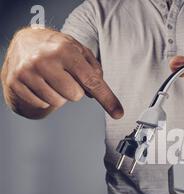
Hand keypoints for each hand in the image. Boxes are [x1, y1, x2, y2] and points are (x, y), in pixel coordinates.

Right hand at [1, 28, 123, 118]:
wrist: (24, 42)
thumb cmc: (56, 48)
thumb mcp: (79, 51)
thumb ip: (94, 70)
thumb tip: (98, 94)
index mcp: (65, 50)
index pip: (91, 81)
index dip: (106, 98)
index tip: (118, 113)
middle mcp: (45, 60)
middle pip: (75, 96)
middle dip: (74, 89)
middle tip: (65, 76)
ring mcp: (28, 72)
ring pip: (58, 102)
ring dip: (59, 94)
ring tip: (52, 79)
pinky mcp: (16, 83)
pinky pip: (41, 104)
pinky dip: (45, 97)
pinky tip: (41, 83)